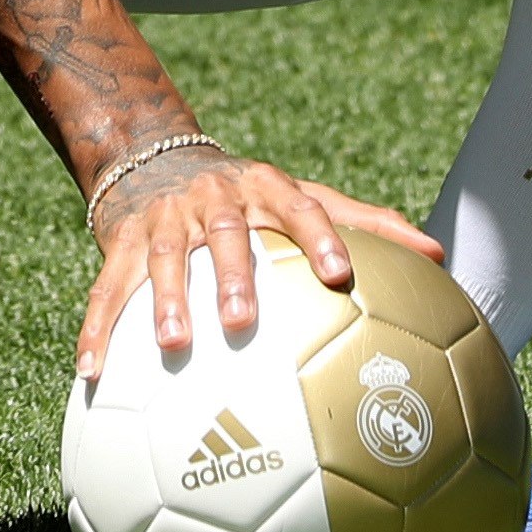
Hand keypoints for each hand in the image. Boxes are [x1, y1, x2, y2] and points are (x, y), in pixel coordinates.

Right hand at [75, 152, 444, 378]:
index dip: (320, 237)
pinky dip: (96, 330)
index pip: (300, 205)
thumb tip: (441, 254)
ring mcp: (165, 220)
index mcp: (265, 189)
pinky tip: (90, 374)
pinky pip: (106, 289)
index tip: (341, 275)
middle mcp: (215, 200)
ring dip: (165, 301)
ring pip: (163, 259)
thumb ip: (367, 223)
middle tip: (245, 321)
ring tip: (175, 345)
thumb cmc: (250, 195)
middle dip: (234, 274)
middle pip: (225, 234)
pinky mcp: (121, 241)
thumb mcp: (303, 195)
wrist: (157, 157)